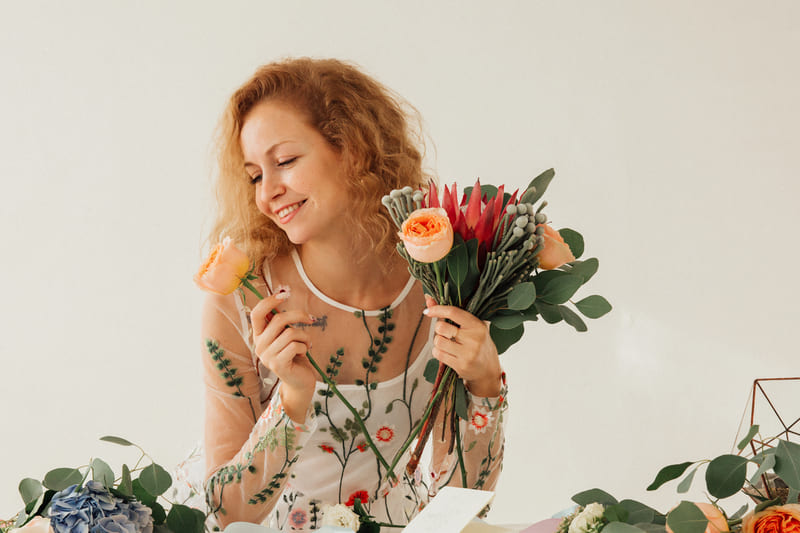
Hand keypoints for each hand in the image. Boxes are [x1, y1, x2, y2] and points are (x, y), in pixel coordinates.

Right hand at [250, 293, 316, 422]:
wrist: (300, 381)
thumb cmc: (295, 354)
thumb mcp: (287, 334)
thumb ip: (282, 319)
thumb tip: (283, 291)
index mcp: (259, 335)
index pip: (257, 313)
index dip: (270, 301)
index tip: (285, 293)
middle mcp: (259, 345)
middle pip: (278, 319)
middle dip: (299, 316)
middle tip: (311, 319)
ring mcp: (267, 356)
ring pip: (290, 333)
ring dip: (304, 336)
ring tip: (307, 343)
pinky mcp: (278, 365)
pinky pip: (295, 346)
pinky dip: (305, 347)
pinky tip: (305, 352)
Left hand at [423, 295, 502, 396]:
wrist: (488, 370)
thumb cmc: (478, 344)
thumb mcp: (471, 326)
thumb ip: (450, 313)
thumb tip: (428, 300)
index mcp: (477, 325)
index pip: (453, 312)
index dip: (437, 309)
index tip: (428, 312)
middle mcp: (474, 339)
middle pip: (441, 328)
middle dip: (439, 329)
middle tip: (445, 333)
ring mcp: (468, 353)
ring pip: (438, 342)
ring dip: (438, 342)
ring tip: (447, 344)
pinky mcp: (461, 366)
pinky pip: (438, 354)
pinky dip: (438, 352)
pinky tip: (447, 353)